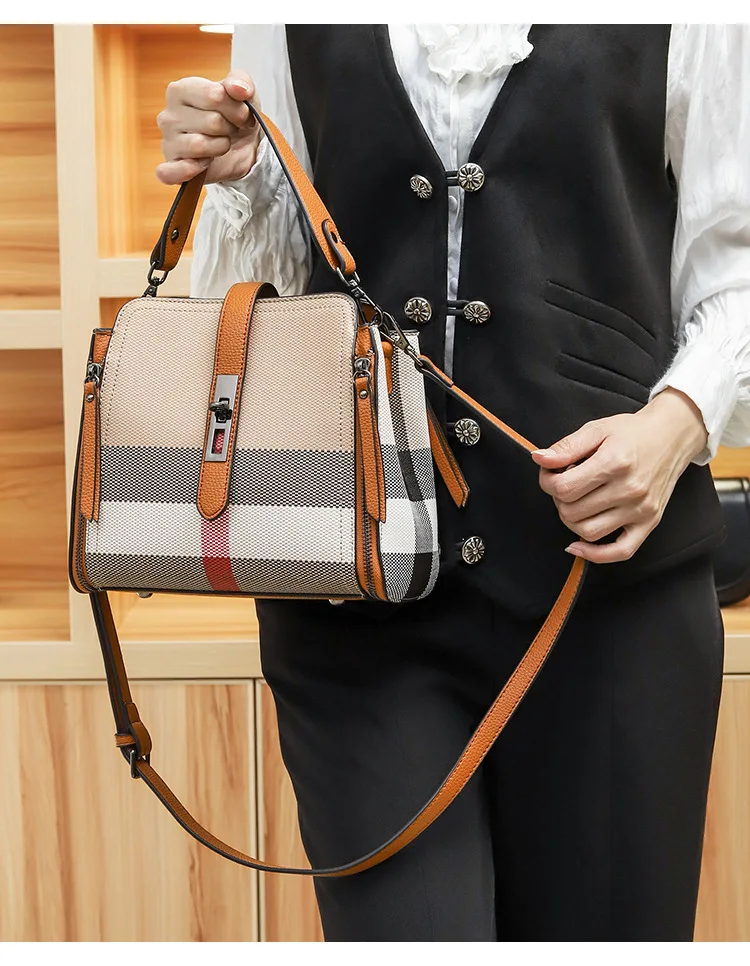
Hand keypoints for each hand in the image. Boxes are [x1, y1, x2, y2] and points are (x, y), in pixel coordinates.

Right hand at [156, 70, 261, 185]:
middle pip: (213, 122)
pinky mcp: (169, 168)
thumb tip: (238, 89)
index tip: (241, 113)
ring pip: (200, 146)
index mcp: (180, 90)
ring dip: (221, 147)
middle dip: (230, 128)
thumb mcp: (244, 93)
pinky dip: (190, 171)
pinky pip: (170, 173)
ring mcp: (168, 143)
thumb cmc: (235, 115)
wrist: (242, 146)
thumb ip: (242, 81)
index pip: (215, 96)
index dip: (237, 109)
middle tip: (230, 130)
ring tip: (221, 143)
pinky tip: (203, 164)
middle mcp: (168, 116)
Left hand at [530, 388, 708, 562]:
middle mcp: (630, 489)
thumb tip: (539, 459)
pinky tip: (578, 545)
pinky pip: (620, 552)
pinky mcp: (649, 522)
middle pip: (572, 511)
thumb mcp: (597, 430)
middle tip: (566, 484)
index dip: (547, 482)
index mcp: (615, 463)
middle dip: (559, 499)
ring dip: (571, 521)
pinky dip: (595, 554)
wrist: (670, 437)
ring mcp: (641, 509)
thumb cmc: (632, 433)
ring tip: (577, 502)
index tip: (551, 473)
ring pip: (588, 532)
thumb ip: (566, 447)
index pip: (563, 488)